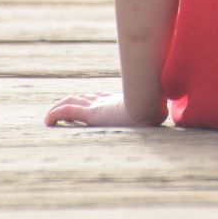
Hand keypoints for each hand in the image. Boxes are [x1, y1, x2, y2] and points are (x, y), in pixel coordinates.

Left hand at [44, 90, 161, 126]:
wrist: (150, 112)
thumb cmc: (156, 115)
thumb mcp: (155, 113)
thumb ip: (156, 111)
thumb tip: (169, 114)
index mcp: (119, 101)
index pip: (100, 97)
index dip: (90, 99)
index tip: (84, 102)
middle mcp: (106, 101)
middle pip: (85, 97)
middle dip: (73, 102)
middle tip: (63, 110)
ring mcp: (98, 106)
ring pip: (72, 103)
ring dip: (60, 109)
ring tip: (51, 117)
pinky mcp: (91, 114)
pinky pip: (67, 111)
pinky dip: (55, 114)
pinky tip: (48, 121)